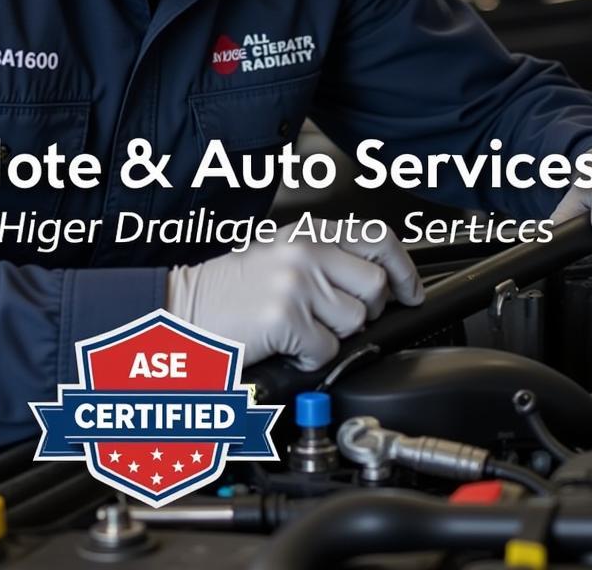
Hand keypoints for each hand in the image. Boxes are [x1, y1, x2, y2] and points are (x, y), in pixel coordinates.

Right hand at [166, 221, 423, 370]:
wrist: (181, 308)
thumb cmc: (227, 291)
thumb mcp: (279, 257)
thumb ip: (325, 260)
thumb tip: (378, 281)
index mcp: (306, 234)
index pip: (378, 240)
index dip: (403, 270)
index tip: (410, 292)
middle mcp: (305, 251)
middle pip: (375, 288)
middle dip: (362, 314)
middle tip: (330, 320)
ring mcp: (296, 282)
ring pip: (353, 323)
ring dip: (330, 337)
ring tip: (296, 330)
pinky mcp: (286, 316)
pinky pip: (325, 351)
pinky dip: (306, 357)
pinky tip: (282, 344)